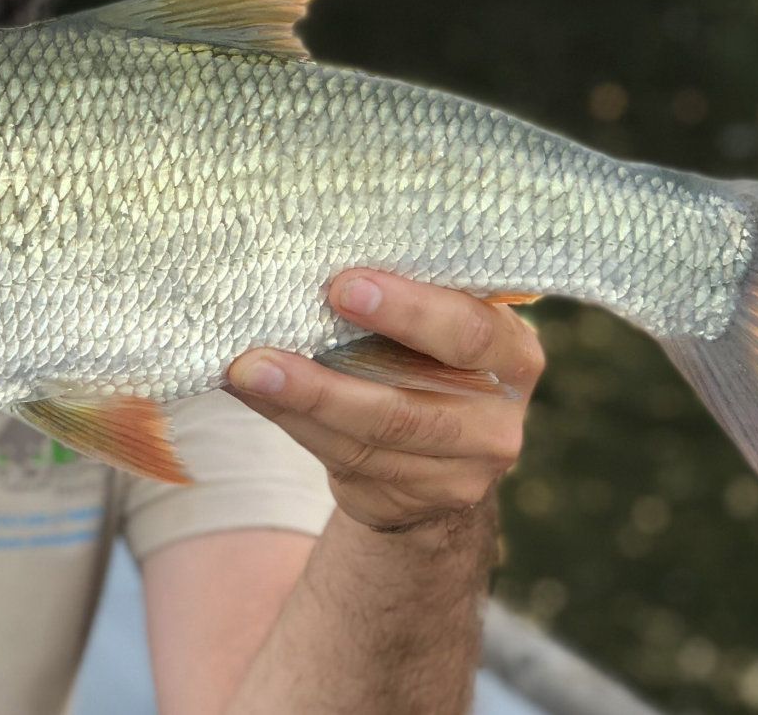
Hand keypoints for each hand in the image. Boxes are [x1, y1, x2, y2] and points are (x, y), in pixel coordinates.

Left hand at [224, 273, 543, 533]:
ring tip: (245, 374)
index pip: (468, 331)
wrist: (448, 448)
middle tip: (262, 355)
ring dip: (299, 406)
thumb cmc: (428, 356)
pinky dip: (296, 424)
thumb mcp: (438, 325)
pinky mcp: (427, 498)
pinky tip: (257, 396)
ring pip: (371, 439)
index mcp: (512, 351)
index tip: (341, 286)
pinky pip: (350, 462)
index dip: (407, 311)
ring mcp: (468, 467)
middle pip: (412, 408)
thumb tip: (305, 260)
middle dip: (329, 383)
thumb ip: (403, 300)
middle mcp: (499, 416)